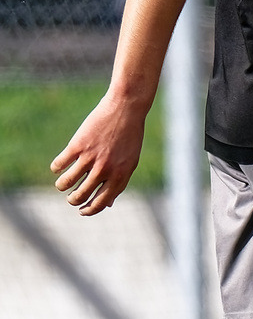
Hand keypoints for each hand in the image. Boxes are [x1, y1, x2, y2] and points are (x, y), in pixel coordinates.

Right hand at [50, 93, 145, 214]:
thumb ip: (119, 183)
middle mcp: (104, 170)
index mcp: (119, 176)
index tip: (81, 211)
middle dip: (73, 200)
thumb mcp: (129, 161)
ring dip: (62, 186)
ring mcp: (90, 158)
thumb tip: (107, 205)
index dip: (88, 210)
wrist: (126, 107)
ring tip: (63, 183)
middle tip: (71, 197)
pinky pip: (58, 165)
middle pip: (79, 196)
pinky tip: (59, 165)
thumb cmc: (129, 136)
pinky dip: (56, 168)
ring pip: (65, 183)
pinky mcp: (77, 145)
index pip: (99, 203)